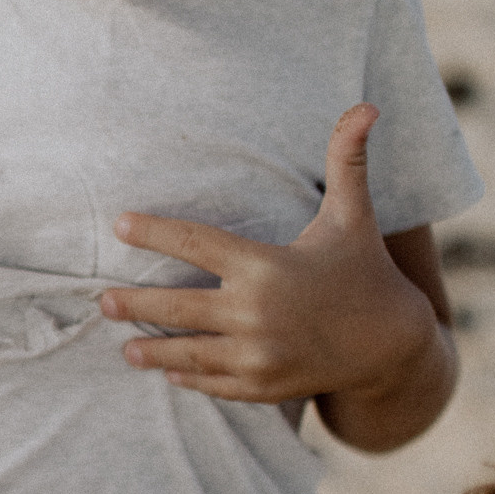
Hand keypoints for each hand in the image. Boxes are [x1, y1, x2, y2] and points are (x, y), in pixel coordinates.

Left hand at [101, 106, 447, 432]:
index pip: (195, 242)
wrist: (394, 346)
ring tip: (126, 347)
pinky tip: (167, 373)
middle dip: (134, 303)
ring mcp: (259, 355)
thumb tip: (366, 107)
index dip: (153, 231)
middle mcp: (256, 313)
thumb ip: (348, 161)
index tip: (118, 224)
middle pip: (177, 306)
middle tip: (100, 300)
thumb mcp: (353, 215)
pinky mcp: (264, 387)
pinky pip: (214, 384)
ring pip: (188, 354)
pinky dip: (189, 378)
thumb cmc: (364, 270)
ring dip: (151, 350)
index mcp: (266, 266)